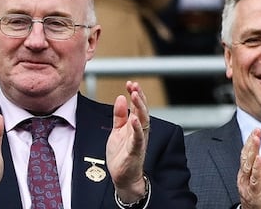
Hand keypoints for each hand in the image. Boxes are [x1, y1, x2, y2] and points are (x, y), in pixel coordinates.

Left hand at [107, 81, 148, 203]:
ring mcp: (139, 140)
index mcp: (135, 125)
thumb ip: (119, 115)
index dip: (135, 94)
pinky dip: (137, 128)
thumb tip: (120, 97)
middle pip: (142, 110)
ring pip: (143, 120)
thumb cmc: (121, 154)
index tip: (131, 83)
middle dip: (139, 97)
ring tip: (135, 95)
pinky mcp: (136, 150)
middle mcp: (140, 130)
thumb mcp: (117, 131)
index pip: (137, 106)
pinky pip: (138, 137)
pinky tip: (134, 118)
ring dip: (140, 107)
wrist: (123, 177)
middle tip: (134, 85)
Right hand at [236, 128, 260, 208]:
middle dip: (251, 143)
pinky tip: (260, 157)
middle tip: (256, 131)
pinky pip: (255, 178)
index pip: (246, 155)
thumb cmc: (258, 199)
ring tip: (256, 139)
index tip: (255, 131)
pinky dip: (257, 167)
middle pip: (246, 157)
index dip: (250, 142)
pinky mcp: (254, 192)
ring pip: (248, 165)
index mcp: (244, 174)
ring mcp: (247, 185)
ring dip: (253, 150)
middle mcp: (243, 178)